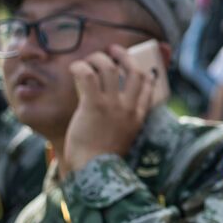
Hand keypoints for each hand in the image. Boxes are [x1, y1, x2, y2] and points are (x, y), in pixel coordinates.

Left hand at [61, 45, 156, 176]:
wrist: (94, 171)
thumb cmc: (101, 160)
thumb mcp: (121, 140)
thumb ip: (120, 124)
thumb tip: (109, 114)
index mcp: (138, 117)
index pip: (148, 87)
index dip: (144, 72)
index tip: (139, 67)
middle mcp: (129, 107)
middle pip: (133, 71)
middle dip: (124, 56)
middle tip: (113, 50)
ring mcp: (112, 105)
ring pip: (109, 68)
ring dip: (99, 58)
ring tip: (89, 59)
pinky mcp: (93, 105)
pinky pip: (88, 75)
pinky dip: (81, 67)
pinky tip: (74, 68)